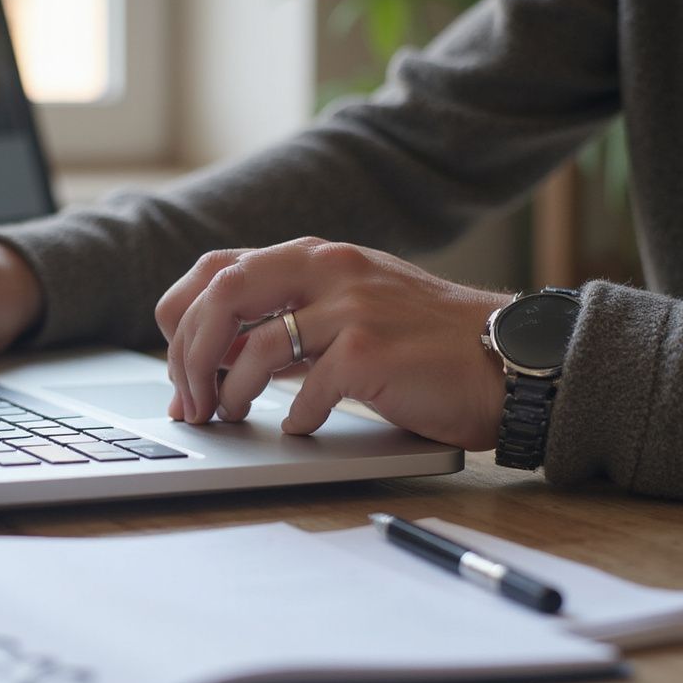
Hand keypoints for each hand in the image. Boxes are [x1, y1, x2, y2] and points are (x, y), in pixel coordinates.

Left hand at [155, 237, 509, 450]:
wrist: (505, 357)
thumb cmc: (423, 342)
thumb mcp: (349, 308)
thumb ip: (290, 319)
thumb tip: (217, 358)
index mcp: (316, 256)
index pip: (217, 266)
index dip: (181, 314)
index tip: (177, 358)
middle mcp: (330, 269)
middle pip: (221, 296)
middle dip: (188, 355)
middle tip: (188, 400)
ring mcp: (352, 308)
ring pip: (254, 348)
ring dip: (229, 394)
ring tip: (229, 418)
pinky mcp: (373, 351)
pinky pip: (307, 390)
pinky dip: (293, 417)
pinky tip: (300, 427)